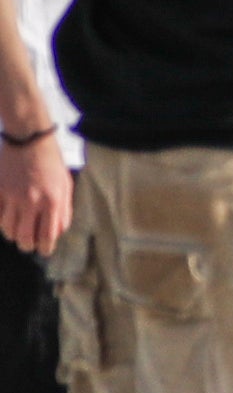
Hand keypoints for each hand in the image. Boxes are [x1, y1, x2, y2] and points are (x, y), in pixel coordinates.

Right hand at [0, 132, 62, 255]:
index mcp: (53, 201)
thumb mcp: (65, 186)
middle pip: (25, 236)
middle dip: (26, 246)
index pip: (48, 235)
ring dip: (12, 235)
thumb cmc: (51, 163)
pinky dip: (1, 221)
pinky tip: (6, 220)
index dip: (45, 248)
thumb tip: (57, 232)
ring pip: (8, 228)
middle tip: (27, 246)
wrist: (29, 141)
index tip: (44, 252)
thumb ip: (63, 210)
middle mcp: (32, 201)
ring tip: (17, 233)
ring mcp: (13, 196)